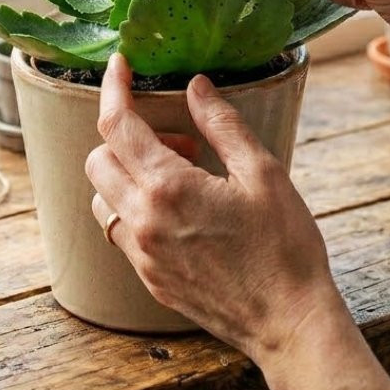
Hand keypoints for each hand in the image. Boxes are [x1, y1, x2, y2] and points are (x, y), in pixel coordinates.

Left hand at [85, 53, 344, 359]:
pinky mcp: (149, 279)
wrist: (290, 324)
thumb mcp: (263, 172)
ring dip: (127, 176)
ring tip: (181, 178)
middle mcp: (143, 222)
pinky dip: (136, 209)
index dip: (114, 88)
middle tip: (180, 141)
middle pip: (99, 160)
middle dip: (127, 138)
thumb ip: (222, 124)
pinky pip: (120, 232)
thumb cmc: (285, 248)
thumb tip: (196, 86)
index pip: (117, 125)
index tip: (120, 66)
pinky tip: (182, 212)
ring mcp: (142, 255)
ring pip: (102, 198)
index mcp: (168, 188)